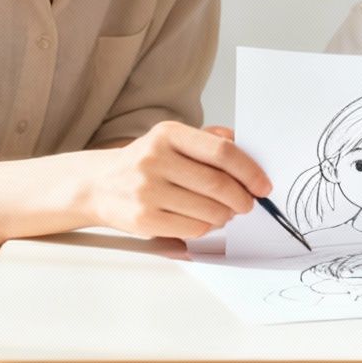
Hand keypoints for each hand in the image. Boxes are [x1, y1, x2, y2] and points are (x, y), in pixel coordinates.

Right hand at [87, 121, 267, 239]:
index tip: (262, 184)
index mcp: (168, 134)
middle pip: (218, 185)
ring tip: (225, 212)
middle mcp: (155, 159)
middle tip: (248, 204)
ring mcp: (147, 190)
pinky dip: (207, 227)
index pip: (222, 152)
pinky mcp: (144, 218)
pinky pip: (192, 228)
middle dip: (242, 199)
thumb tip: (247, 148)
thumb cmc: (145, 162)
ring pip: (209, 211)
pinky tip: (204, 220)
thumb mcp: (172, 140)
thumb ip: (209, 140)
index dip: (249, 171)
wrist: (99, 184)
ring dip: (226, 215)